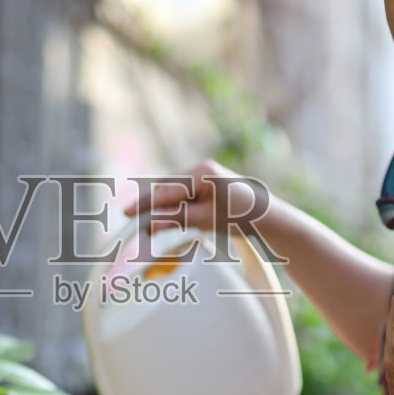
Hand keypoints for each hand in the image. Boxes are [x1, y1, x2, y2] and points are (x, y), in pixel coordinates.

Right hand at [120, 159, 274, 237]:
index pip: (166, 191)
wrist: (267, 217)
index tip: (126, 214)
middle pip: (166, 187)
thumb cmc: (241, 217)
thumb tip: (150, 225)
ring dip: (163, 206)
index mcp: (202, 174)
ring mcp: (204, 174)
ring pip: (173, 190)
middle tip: (133, 221)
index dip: (144, 204)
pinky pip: (183, 193)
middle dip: (150, 204)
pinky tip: (170, 217)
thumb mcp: (205, 221)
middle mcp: (201, 169)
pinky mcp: (206, 183)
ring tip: (152, 224)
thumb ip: (176, 220)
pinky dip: (174, 205)